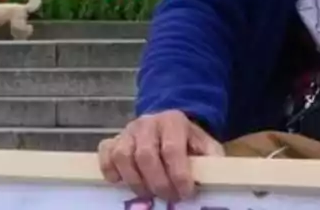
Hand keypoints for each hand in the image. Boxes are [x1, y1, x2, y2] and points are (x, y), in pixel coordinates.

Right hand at [97, 110, 223, 201]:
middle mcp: (147, 123)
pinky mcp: (113, 140)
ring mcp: (127, 131)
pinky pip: (105, 153)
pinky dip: (109, 170)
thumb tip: (215, 176)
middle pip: (145, 155)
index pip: (172, 148)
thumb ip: (210, 159)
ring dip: (135, 181)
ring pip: (122, 156)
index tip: (186, 192)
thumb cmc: (187, 141)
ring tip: (148, 194)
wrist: (168, 124)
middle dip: (157, 183)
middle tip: (168, 198)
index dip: (178, 174)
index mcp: (173, 121)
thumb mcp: (205, 145)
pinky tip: (121, 182)